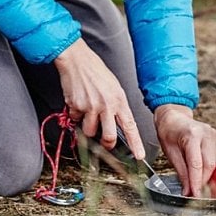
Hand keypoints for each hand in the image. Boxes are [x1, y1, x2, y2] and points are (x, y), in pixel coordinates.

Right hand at [54, 38, 144, 158]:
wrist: (77, 60)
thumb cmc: (96, 71)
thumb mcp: (114, 87)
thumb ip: (116, 105)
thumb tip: (117, 123)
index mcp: (119, 100)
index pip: (130, 126)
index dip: (136, 143)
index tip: (139, 155)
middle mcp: (106, 105)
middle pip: (109, 137)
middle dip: (107, 144)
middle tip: (105, 141)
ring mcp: (91, 107)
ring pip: (90, 132)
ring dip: (88, 127)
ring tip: (88, 112)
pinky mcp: (76, 106)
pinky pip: (76, 120)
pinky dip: (76, 115)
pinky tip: (78, 102)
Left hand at [153, 103, 215, 196]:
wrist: (175, 118)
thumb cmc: (169, 132)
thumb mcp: (170, 153)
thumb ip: (181, 172)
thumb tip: (188, 190)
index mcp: (192, 135)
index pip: (197, 164)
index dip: (197, 182)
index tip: (195, 195)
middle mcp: (206, 133)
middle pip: (209, 165)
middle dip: (202, 181)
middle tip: (195, 193)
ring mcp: (214, 134)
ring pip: (214, 163)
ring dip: (206, 175)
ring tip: (195, 180)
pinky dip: (208, 167)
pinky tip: (200, 168)